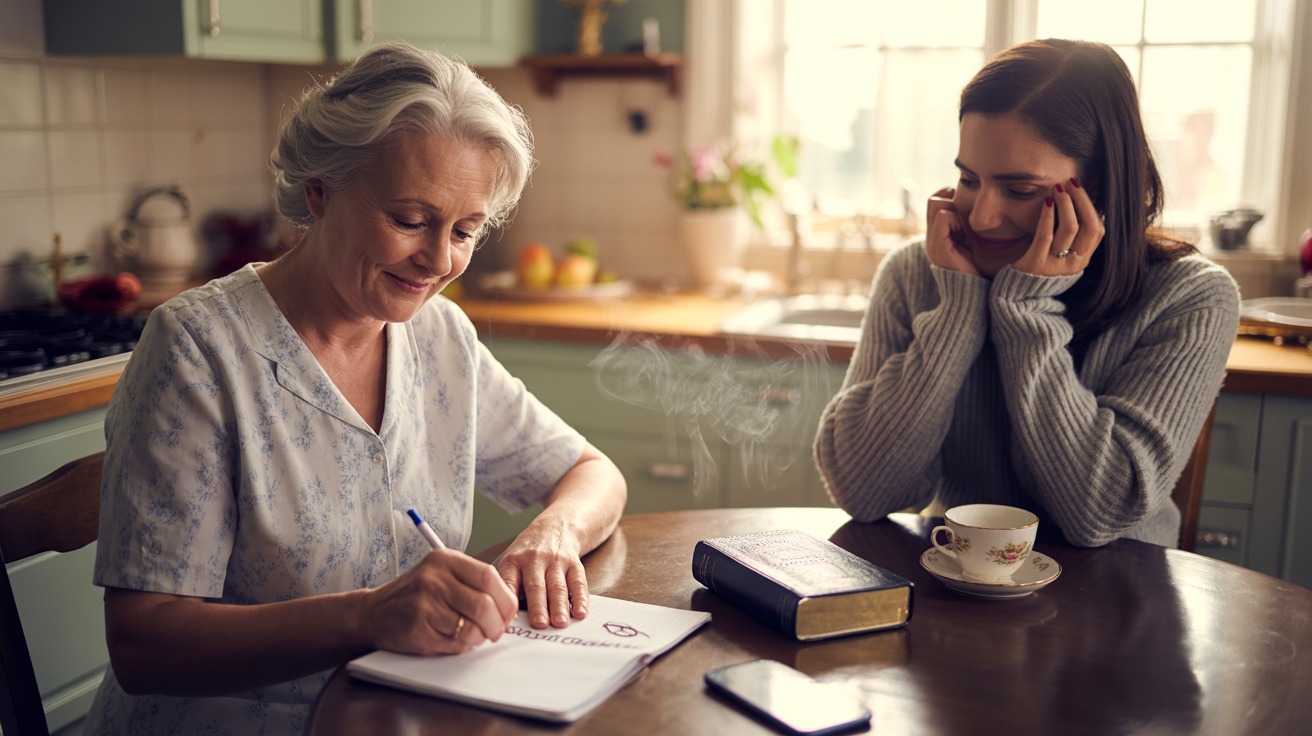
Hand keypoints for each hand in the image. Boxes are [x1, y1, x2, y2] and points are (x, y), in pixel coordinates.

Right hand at [366, 549, 516, 654]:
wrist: (373, 612)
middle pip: (484, 604)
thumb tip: (509, 605)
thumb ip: (472, 582)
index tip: (509, 612)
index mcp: (444, 559)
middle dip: (497, 624)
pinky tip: (455, 640)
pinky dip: (463, 646)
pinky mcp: (418, 628)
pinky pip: (455, 643)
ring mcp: (424, 603)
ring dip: (480, 637)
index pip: (489, 577)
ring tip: (474, 635)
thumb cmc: (415, 594)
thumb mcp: (441, 574)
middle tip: (496, 632)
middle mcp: (434, 578)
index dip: (506, 599)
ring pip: (471, 627)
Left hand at [497, 519, 587, 628]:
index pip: (509, 581)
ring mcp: (556, 561)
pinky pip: (578, 582)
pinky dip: (580, 599)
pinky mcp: (574, 563)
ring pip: (557, 586)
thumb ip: (509, 587)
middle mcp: (534, 559)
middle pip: (536, 585)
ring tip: (560, 623)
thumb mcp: (511, 562)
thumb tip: (506, 619)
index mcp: (514, 561)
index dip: (508, 599)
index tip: (508, 618)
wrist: (555, 527)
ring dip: (559, 606)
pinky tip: (580, 613)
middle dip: (538, 606)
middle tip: (539, 624)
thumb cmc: (528, 554)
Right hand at [924, 186, 977, 275]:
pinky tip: (965, 235)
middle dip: (953, 201)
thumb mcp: (973, 241)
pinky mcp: (938, 247)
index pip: (936, 201)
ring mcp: (932, 243)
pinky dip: (957, 219)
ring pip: (937, 204)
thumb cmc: (980, 269)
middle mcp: (931, 239)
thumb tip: (975, 204)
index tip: (967, 212)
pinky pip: (944, 217)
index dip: (951, 198)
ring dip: (955, 210)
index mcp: (938, 237)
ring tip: (966, 229)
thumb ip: (968, 226)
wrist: (976, 294)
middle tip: (967, 219)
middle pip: (934, 200)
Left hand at [1012, 178, 1103, 275]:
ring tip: (1058, 189)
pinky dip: (1047, 215)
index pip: (1098, 230)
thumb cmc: (1042, 266)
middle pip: (1088, 226)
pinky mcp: (1036, 262)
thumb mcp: (1065, 256)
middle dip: (1081, 200)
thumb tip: (1082, 204)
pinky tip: (1046, 201)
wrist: (1018, 293)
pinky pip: (1045, 234)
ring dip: (1066, 203)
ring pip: (1070, 228)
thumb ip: (1075, 238)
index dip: (1092, 207)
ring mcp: (1056, 264)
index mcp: (1084, 260)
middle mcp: (1074, 263)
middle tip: (1071, 183)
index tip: (1080, 189)